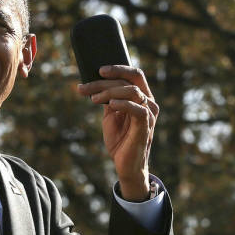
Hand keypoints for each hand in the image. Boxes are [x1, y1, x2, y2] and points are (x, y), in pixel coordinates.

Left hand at [77, 65, 158, 200]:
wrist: (125, 164)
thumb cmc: (119, 139)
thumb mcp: (110, 115)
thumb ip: (108, 99)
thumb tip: (94, 83)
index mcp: (142, 97)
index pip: (134, 74)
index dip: (118, 69)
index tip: (98, 70)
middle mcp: (149, 102)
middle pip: (130, 80)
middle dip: (106, 81)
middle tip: (85, 87)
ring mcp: (149, 114)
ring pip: (132, 91)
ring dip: (109, 93)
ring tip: (92, 99)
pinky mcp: (146, 126)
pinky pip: (138, 109)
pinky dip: (123, 104)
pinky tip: (110, 105)